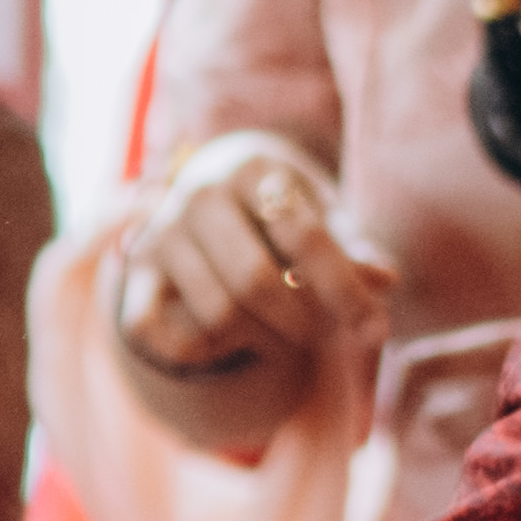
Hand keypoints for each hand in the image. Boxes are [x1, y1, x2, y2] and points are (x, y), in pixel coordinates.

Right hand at [115, 131, 388, 381]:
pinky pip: (167, 336)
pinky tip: (232, 341)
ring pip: (218, 315)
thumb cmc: (281, 214)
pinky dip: (205, 352)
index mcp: (252, 169)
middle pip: (256, 282)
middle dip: (300, 322)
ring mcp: (160, 233)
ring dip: (262, 340)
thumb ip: (351, 250)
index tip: (374, 330)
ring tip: (283, 336)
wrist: (211, 196)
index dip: (344, 290)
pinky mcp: (136, 274)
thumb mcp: (322, 219)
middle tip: (319, 336)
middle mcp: (198, 194)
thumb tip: (384, 279)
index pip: (303, 237)